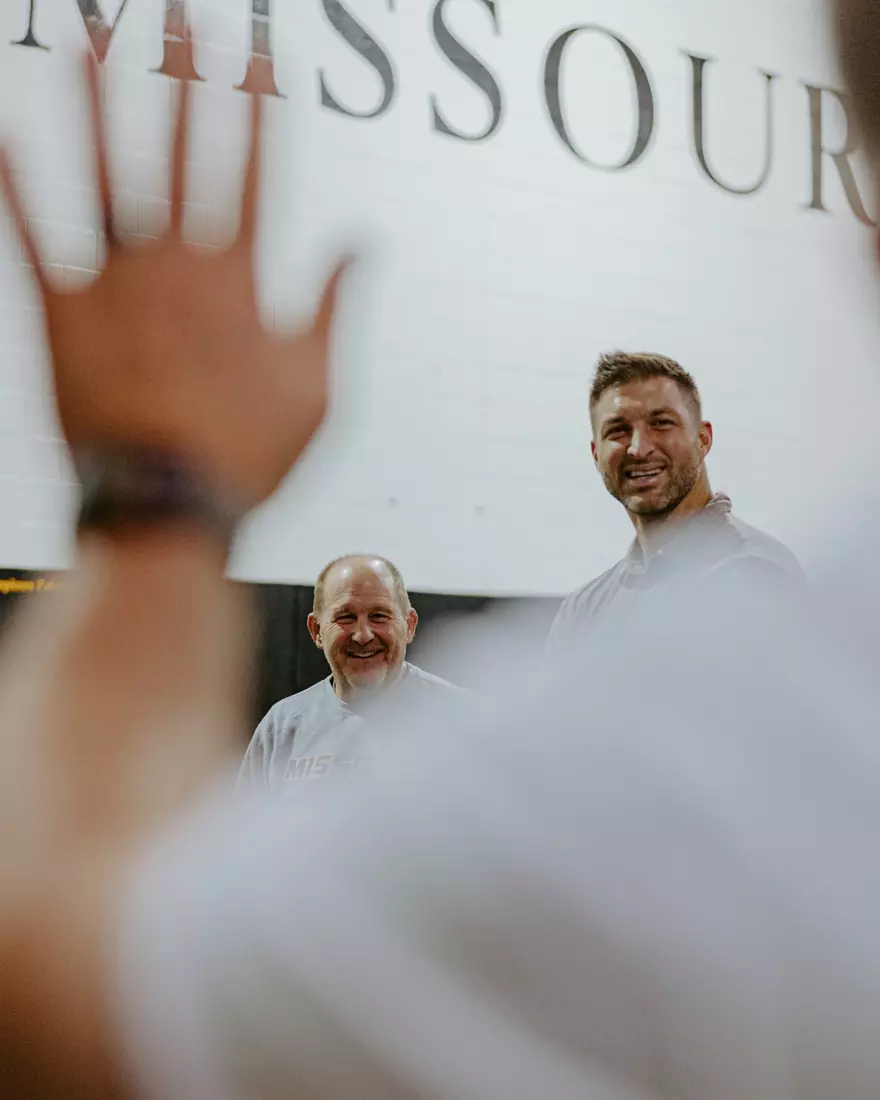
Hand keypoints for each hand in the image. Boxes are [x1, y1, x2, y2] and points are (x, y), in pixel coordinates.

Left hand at [0, 40, 348, 507]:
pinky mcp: (62, 316)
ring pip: (102, 173)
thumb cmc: (247, 455)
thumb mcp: (318, 390)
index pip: (251, 169)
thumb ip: (335, 309)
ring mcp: (115, 285)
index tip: (255, 53)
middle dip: (180, 74)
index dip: (254, 106)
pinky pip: (33, 240)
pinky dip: (14, 189)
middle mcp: (176, 265)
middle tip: (176, 14)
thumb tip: (360, 249)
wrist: (168, 506)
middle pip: (177, 149)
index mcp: (240, 280)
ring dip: (94, 100)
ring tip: (86, 37)